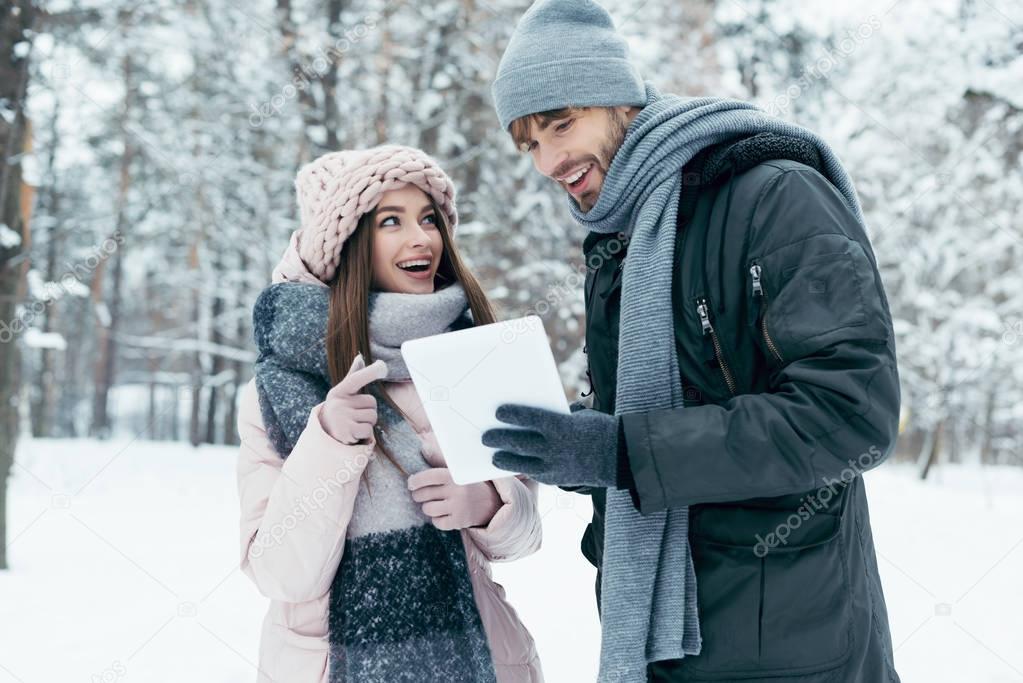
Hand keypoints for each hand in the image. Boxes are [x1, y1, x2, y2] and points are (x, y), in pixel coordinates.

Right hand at [318, 353, 387, 443]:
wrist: (325, 438)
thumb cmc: (340, 411)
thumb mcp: (343, 394)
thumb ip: (354, 376)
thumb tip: (360, 356)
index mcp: (338, 392)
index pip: (355, 379)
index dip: (370, 372)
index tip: (382, 365)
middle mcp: (338, 403)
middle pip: (372, 403)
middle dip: (369, 411)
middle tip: (356, 417)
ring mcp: (341, 418)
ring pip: (372, 417)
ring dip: (368, 423)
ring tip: (355, 426)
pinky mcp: (346, 432)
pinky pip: (369, 429)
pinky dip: (365, 434)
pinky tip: (354, 434)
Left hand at [407, 467, 502, 530]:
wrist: (491, 503)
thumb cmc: (466, 484)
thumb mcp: (457, 471)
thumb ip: (440, 461)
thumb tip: (422, 447)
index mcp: (455, 475)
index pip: (428, 477)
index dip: (415, 481)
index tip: (410, 484)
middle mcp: (457, 490)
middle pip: (424, 494)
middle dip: (418, 495)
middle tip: (420, 495)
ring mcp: (459, 507)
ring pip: (428, 509)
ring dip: (427, 508)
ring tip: (434, 504)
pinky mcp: (459, 521)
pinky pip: (437, 522)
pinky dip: (437, 519)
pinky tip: (443, 514)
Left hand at [482, 404, 619, 487]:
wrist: (623, 459)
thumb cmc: (601, 431)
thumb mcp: (580, 418)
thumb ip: (559, 418)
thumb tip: (535, 417)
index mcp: (562, 427)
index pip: (530, 418)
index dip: (512, 415)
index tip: (498, 412)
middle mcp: (556, 448)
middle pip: (520, 442)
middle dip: (500, 439)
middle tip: (485, 436)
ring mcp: (556, 466)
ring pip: (522, 464)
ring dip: (505, 459)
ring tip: (493, 456)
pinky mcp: (558, 480)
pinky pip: (535, 474)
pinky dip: (523, 469)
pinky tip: (514, 465)